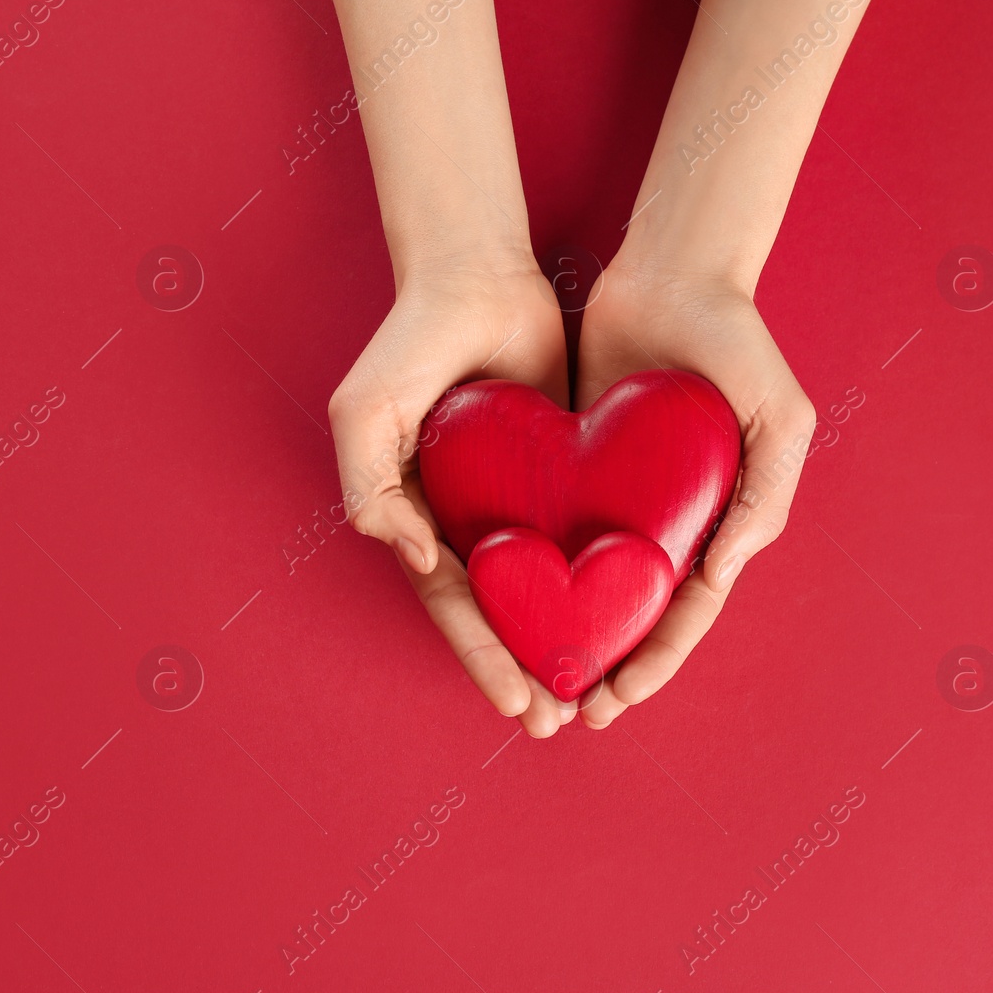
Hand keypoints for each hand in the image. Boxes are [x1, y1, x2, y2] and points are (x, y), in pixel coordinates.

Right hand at [328, 263, 581, 737]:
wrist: (477, 271)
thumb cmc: (411, 341)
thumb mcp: (364, 412)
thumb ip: (370, 488)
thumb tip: (419, 560)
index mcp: (419, 517)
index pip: (455, 605)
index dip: (484, 656)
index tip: (522, 701)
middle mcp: (467, 516)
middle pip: (501, 611)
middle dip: (527, 669)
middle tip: (561, 721)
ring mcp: (514, 496)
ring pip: (546, 585)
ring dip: (565, 640)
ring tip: (596, 691)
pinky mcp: (561, 470)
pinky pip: (582, 533)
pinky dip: (597, 579)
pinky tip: (628, 616)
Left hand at [574, 259, 815, 728]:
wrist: (670, 271)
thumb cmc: (738, 341)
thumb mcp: (779, 416)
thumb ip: (765, 495)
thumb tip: (722, 575)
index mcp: (716, 519)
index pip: (684, 610)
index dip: (654, 660)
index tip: (618, 700)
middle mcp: (664, 516)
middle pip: (629, 610)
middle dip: (602, 665)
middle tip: (564, 710)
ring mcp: (614, 492)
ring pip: (582, 581)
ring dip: (559, 632)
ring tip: (527, 676)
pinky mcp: (569, 462)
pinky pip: (545, 523)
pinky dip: (527, 566)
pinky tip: (497, 602)